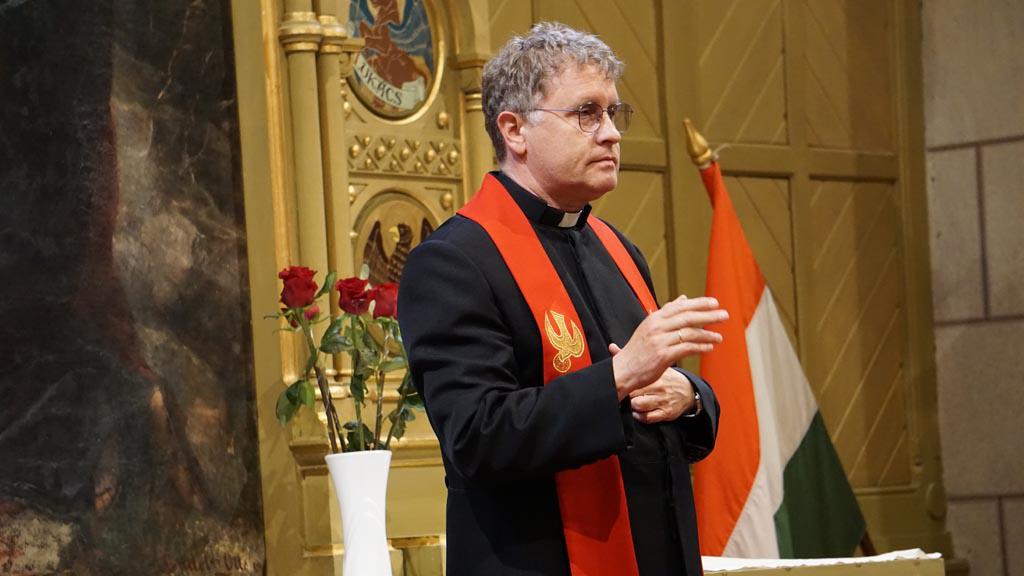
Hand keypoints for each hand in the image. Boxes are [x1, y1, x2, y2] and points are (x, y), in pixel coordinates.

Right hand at [611, 295, 727, 400]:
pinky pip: (687, 348)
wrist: (624, 369)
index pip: (680, 306)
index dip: (699, 303)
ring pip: (689, 333)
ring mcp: (660, 341)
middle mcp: (657, 327)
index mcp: (654, 318)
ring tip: (719, 337)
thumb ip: (667, 313)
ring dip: (707, 335)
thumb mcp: (650, 327)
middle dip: (708, 316)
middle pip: (688, 317)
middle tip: (724, 315)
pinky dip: (700, 347)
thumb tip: (683, 298)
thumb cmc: (638, 350)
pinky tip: (709, 348)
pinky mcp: (663, 356)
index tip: (714, 303)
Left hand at [617, 351, 695, 423]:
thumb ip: (632, 358)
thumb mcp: (653, 365)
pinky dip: (640, 416)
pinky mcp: (666, 412)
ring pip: (639, 405)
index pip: (633, 379)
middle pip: (633, 393)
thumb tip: (612, 347)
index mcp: (654, 374)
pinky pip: (648, 417)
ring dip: (632, 406)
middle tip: (624, 395)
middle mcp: (659, 387)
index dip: (623, 383)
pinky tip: (638, 412)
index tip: (619, 384)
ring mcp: (663, 400)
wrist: (687, 391)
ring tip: (632, 403)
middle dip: (626, 395)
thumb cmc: (666, 378)